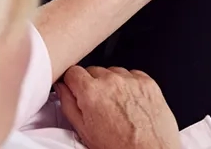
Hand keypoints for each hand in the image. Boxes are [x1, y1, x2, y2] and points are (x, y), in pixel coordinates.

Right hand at [56, 66, 181, 148]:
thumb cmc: (119, 147)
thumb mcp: (84, 130)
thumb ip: (68, 104)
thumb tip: (62, 89)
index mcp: (91, 93)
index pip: (73, 71)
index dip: (72, 82)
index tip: (75, 88)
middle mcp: (112, 82)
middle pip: (93, 71)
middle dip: (92, 84)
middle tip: (97, 104)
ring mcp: (132, 81)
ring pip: (113, 72)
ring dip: (111, 83)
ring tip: (115, 106)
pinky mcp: (148, 83)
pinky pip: (132, 75)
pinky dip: (129, 85)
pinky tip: (129, 103)